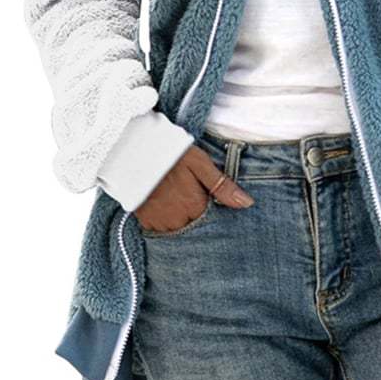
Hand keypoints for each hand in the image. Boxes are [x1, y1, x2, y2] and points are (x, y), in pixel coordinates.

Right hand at [133, 143, 254, 231]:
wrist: (133, 151)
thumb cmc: (170, 154)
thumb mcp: (200, 163)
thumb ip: (222, 186)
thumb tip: (247, 203)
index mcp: (194, 206)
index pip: (210, 218)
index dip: (208, 205)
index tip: (204, 194)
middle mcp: (177, 220)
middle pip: (193, 224)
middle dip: (194, 212)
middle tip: (187, 192)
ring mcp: (159, 222)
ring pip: (177, 228)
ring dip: (179, 217)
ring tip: (175, 196)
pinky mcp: (144, 221)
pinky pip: (159, 228)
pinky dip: (164, 218)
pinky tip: (164, 201)